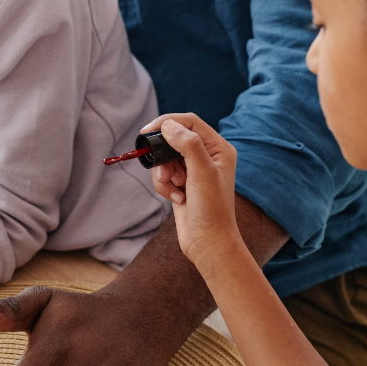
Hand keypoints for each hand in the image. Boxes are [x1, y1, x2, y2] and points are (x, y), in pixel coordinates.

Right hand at [143, 113, 238, 268]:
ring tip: (173, 188)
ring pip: (166, 158)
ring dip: (164, 174)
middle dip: (164, 156)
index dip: (168, 122)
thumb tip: (168, 125)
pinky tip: (176, 199)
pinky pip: (164, 175)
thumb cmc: (212, 209)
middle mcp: (207, 156)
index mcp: (219, 148)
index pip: (190, 122)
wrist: (208, 243)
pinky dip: (164, 186)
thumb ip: (188, 145)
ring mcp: (193, 170)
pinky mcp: (182, 184)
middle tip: (163, 171)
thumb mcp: (202, 172)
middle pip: (174, 139)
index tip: (147, 132)